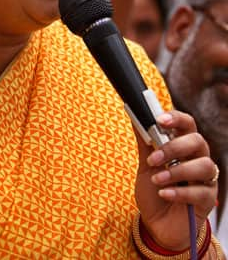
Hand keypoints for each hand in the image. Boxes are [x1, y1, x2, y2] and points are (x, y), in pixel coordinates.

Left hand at [135, 111, 217, 249]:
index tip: (159, 120)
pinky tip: (164, 194)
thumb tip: (135, 117)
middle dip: (174, 147)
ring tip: (158, 180)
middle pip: (198, 141)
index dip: (176, 118)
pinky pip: (201, 192)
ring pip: (204, 165)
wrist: (157, 225)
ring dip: (177, 171)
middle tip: (154, 159)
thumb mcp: (145, 166)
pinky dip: (179, 192)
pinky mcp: (208, 200)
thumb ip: (145, 143)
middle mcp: (198, 159)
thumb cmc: (154, 192)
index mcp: (184, 146)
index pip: (187, 124)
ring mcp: (206, 179)